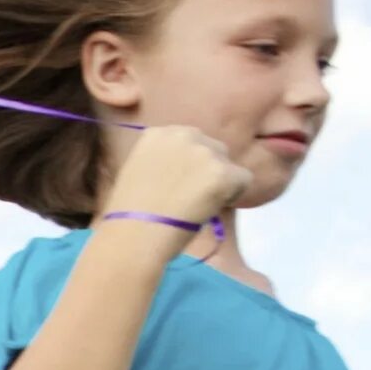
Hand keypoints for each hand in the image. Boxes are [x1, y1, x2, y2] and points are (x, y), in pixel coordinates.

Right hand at [102, 125, 250, 238]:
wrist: (133, 236)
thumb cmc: (127, 215)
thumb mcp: (137, 172)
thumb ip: (162, 160)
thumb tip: (185, 170)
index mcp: (157, 133)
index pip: (188, 140)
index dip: (186, 164)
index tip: (176, 183)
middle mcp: (183, 134)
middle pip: (212, 148)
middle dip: (205, 169)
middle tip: (190, 196)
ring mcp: (205, 152)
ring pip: (228, 164)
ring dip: (218, 182)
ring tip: (196, 205)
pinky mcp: (223, 171)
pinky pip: (243, 180)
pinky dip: (232, 196)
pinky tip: (208, 209)